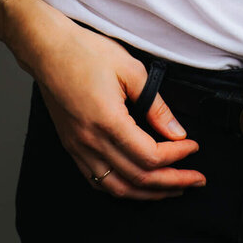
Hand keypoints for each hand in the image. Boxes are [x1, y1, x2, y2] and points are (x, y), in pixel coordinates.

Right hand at [3, 0, 206, 199]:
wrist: (47, 49)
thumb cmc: (85, 52)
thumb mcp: (130, 69)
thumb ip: (156, 104)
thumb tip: (176, 131)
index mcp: (107, 121)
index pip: (150, 156)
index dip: (177, 156)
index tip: (193, 147)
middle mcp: (91, 141)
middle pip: (138, 179)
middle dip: (172, 183)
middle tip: (195, 180)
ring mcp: (78, 147)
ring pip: (117, 188)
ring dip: (149, 193)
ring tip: (172, 189)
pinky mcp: (71, 146)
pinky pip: (98, 181)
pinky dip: (122, 188)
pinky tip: (136, 184)